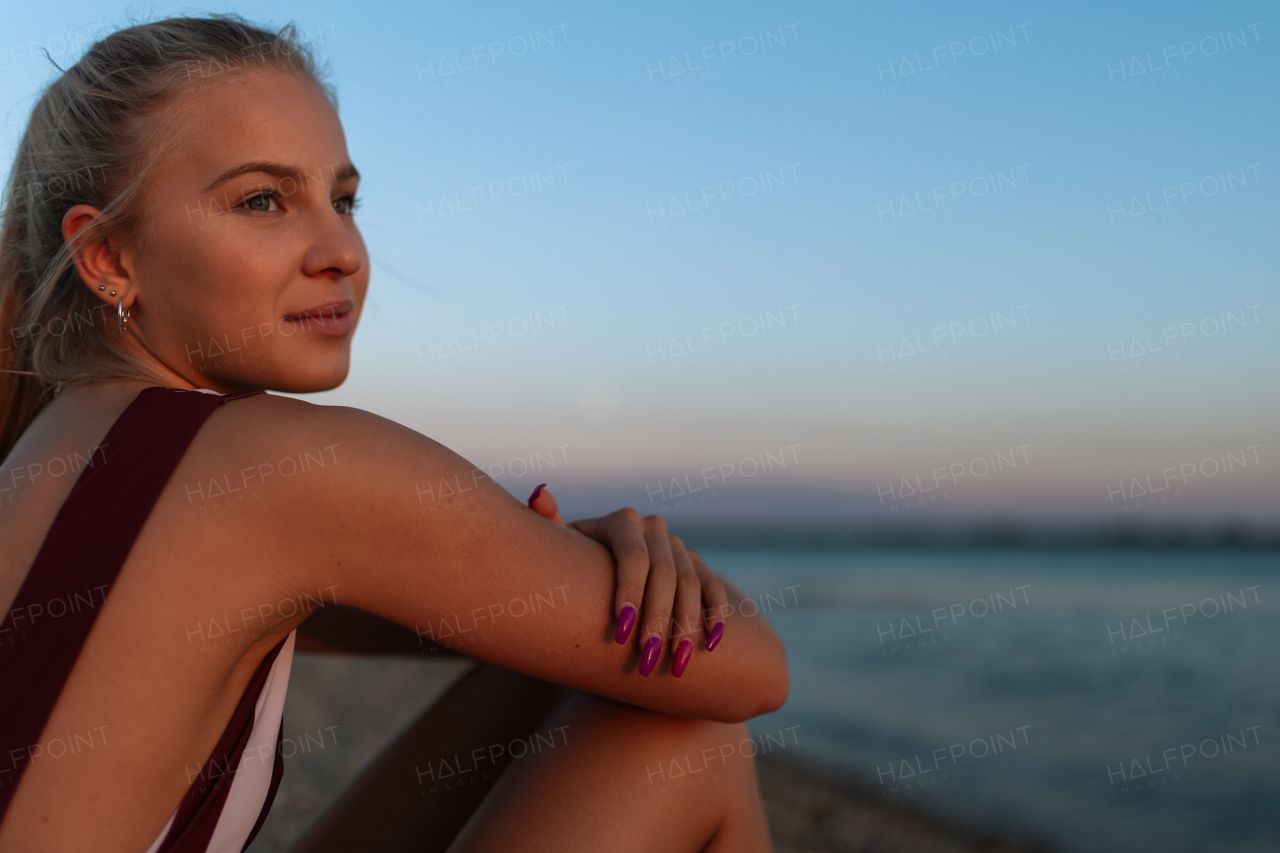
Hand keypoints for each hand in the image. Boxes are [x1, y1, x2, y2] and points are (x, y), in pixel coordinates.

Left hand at [526, 484, 728, 677]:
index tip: (619, 632)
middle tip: (647, 658)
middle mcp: (653, 529)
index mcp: (621, 521)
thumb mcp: (558, 545)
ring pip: (690, 585)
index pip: (632, 557)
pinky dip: (715, 613)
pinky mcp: (697, 565)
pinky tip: (711, 642)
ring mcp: (678, 546)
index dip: (629, 592)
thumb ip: (547, 523)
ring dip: (686, 626)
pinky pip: (713, 587)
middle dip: (657, 619)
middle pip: (663, 575)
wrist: (601, 564)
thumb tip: (539, 495)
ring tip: (677, 664)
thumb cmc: (572, 561)